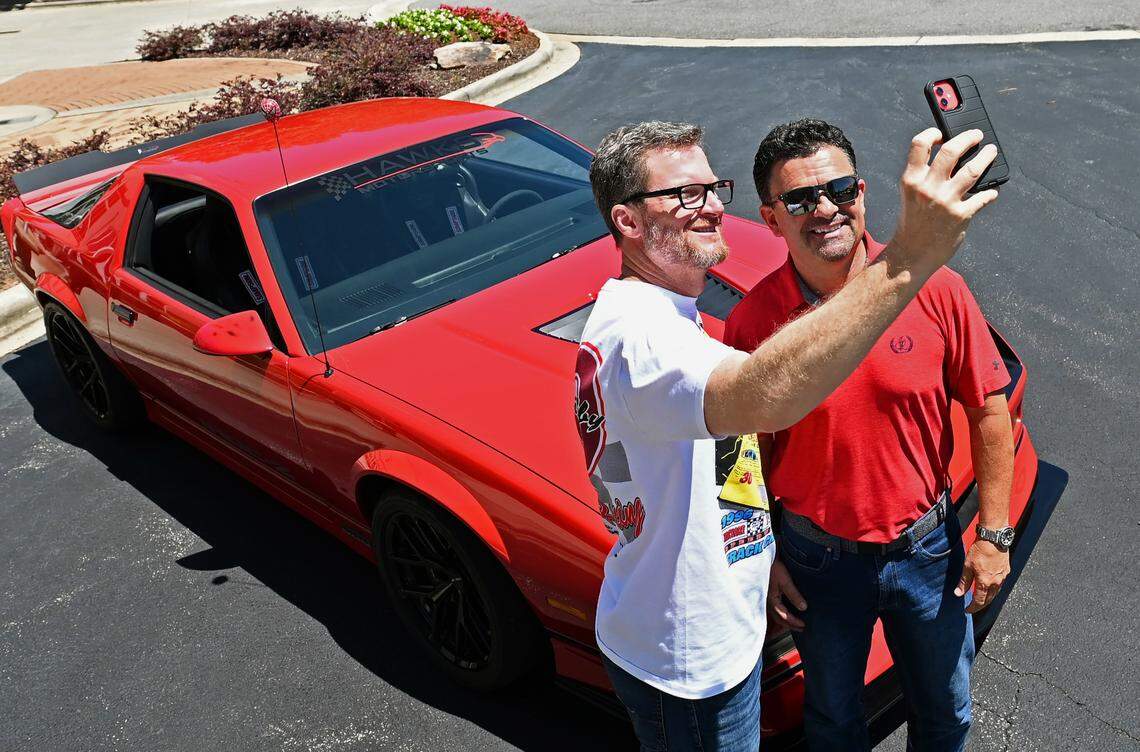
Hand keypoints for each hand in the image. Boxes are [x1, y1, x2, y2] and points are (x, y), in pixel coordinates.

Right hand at [767, 559, 806, 630]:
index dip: (794, 622)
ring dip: (786, 620)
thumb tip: (804, 608)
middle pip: (779, 618)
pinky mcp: (767, 594)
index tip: (804, 625)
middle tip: (801, 628)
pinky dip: (781, 613)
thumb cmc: (772, 568)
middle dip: (790, 625)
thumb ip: (794, 595)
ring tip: (795, 622)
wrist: (762, 558)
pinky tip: (787, 610)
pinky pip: (774, 608)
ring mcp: (766, 599)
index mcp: (772, 600)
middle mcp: (768, 602)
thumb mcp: (785, 581)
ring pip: (775, 614)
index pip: (784, 616)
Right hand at [889, 128, 999, 274]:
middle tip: (977, 135)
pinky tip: (991, 193)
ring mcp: (945, 201)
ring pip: (972, 170)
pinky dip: (990, 193)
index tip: (943, 132)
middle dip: (968, 137)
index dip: (933, 133)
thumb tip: (953, 156)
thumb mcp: (911, 195)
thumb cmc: (913, 222)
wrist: (911, 254)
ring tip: (991, 152)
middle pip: (951, 150)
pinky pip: (983, 197)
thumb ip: (926, 176)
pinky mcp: (961, 215)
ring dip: (986, 157)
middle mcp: (927, 188)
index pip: (920, 144)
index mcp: (911, 180)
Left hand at [955, 539, 1010, 612]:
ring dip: (988, 599)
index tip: (967, 610)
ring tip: (981, 600)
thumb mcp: (967, 566)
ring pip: (996, 594)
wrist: (993, 539)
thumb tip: (958, 594)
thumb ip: (964, 582)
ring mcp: (1003, 577)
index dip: (973, 607)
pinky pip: (1000, 585)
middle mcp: (996, 582)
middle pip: (989, 600)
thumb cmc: (980, 550)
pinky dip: (994, 590)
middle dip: (980, 605)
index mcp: (985, 582)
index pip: (979, 601)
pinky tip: (989, 589)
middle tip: (973, 607)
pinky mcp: (1006, 571)